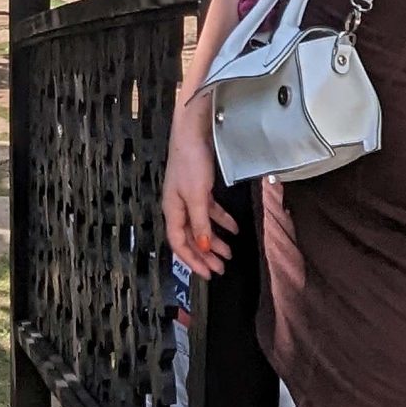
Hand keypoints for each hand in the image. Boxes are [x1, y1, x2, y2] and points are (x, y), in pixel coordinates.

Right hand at [161, 118, 236, 278]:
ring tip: (229, 253)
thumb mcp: (197, 196)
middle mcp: (178, 206)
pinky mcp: (200, 187)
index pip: (179, 243)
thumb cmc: (191, 163)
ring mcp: (189, 197)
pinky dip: (221, 221)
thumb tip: (204, 247)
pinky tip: (234, 228)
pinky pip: (210, 211)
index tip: (208, 274)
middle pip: (190, 238)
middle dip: (205, 255)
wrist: (193, 132)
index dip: (192, 261)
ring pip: (201, 226)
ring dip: (215, 241)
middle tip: (220, 270)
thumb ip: (200, 223)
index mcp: (172, 210)